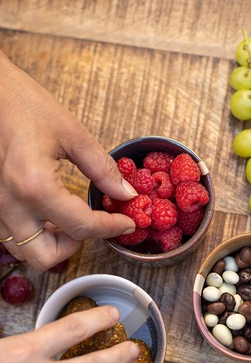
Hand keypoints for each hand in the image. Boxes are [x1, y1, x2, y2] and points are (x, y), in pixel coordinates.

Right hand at [0, 51, 136, 270]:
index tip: (127, 223)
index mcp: (34, 186)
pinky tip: (47, 214)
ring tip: (68, 218)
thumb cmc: (25, 105)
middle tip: (90, 224)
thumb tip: (126, 194)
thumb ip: (102, 168)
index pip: (82, 227)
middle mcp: (10, 205)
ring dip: (51, 244)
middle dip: (74, 246)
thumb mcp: (72, 133)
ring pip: (26, 252)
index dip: (111, 228)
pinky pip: (12, 238)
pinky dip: (34, 235)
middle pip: (47, 257)